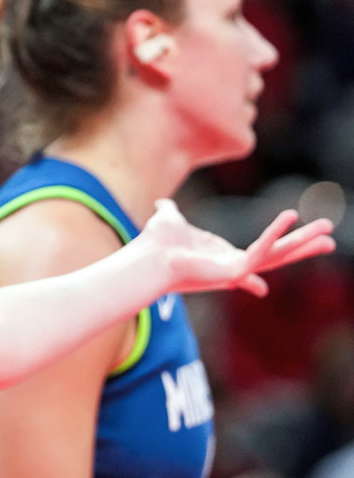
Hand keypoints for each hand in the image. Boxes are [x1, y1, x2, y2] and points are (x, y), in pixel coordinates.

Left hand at [145, 199, 335, 296]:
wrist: (147, 257)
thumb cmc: (156, 244)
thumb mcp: (169, 220)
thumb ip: (168, 212)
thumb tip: (161, 204)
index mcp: (224, 255)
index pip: (260, 252)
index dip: (280, 246)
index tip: (299, 251)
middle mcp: (234, 265)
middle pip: (277, 254)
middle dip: (303, 245)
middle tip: (330, 236)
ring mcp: (236, 271)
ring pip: (277, 255)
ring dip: (303, 242)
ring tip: (328, 230)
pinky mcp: (233, 272)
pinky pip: (260, 251)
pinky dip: (274, 234)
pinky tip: (290, 216)